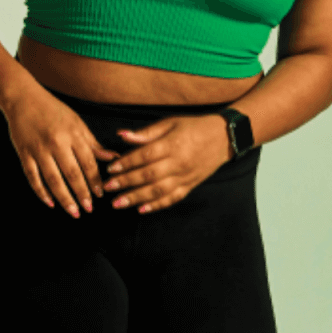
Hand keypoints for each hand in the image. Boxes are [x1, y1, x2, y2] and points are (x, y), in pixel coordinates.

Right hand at [2, 91, 116, 216]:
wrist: (23, 98)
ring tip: (73, 212)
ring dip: (64, 198)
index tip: (100, 195)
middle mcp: (57, 143)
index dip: (95, 180)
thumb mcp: (77, 123)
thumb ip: (92, 143)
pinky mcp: (24, 154)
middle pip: (72, 174)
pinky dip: (41, 192)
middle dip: (82, 194)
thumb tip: (113, 157)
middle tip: (88, 209)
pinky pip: (33, 177)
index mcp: (73, 134)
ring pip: (53, 179)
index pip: (88, 162)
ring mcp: (39, 150)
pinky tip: (49, 203)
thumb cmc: (53, 110)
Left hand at [104, 114, 228, 213]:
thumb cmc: (193, 127)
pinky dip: (157, 205)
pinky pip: (173, 198)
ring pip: (158, 190)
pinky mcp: (190, 185)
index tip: (110, 169)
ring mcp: (185, 176)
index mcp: (172, 144)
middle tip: (107, 187)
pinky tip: (141, 209)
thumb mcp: (170, 123)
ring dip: (136, 198)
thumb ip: (146, 133)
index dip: (126, 163)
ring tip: (118, 203)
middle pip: (149, 175)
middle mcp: (178, 162)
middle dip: (126, 182)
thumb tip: (121, 135)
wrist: (224, 138)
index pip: (145, 155)